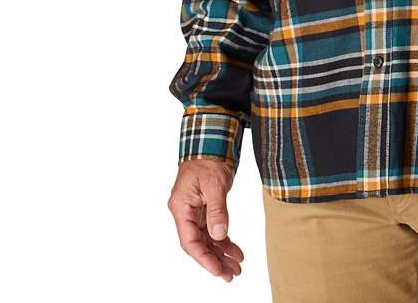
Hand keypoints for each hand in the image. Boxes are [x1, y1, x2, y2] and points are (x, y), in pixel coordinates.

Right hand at [168, 159, 243, 280]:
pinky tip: (235, 249)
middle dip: (215, 260)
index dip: (204, 259)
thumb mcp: (215, 184)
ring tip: (237, 265)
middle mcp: (185, 212)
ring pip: (206, 239)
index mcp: (181, 207)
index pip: (190, 241)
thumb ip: (217, 211)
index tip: (218, 271)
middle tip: (231, 274)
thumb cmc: (209, 159)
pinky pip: (212, 229)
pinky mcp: (204, 208)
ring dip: (221, 252)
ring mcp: (194, 211)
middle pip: (198, 244)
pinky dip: (223, 239)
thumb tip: (219, 235)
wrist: (211, 142)